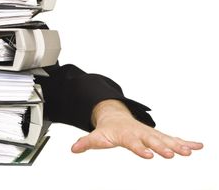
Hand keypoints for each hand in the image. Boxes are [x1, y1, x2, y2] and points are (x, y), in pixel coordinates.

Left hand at [71, 99, 202, 158]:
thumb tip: (73, 149)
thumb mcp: (96, 136)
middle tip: (172, 155)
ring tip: (190, 151)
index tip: (149, 155)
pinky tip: (198, 146)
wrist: (115, 116)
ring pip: (166, 139)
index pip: (133, 143)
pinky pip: (173, 139)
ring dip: (178, 145)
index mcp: (126, 134)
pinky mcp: (158, 136)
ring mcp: (150, 134)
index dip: (140, 149)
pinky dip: (186, 142)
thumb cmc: (107, 129)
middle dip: (162, 147)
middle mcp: (140, 133)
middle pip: (152, 141)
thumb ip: (87, 142)